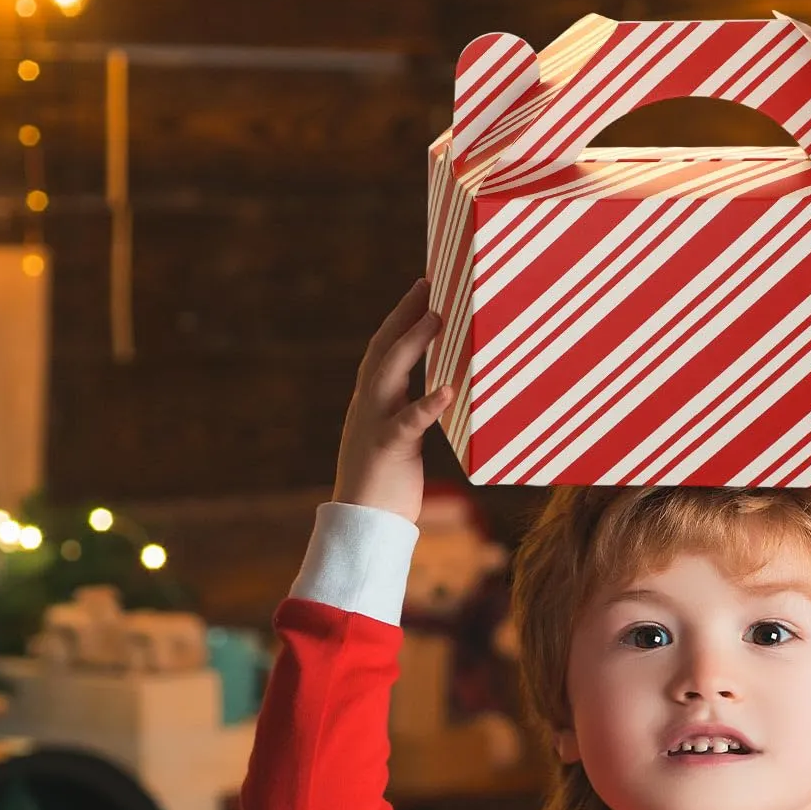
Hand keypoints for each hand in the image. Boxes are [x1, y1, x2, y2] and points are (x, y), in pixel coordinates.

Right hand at [332, 278, 451, 522]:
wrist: (363, 525)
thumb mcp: (398, 441)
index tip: (422, 291)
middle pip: (382, 349)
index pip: (383, 351)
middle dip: (404, 315)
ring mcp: (374, 425)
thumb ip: (409, 413)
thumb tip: (438, 392)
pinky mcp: (388, 450)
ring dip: (412, 344)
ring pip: (388, 374)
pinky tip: (447, 390)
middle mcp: (368, 406)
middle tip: (429, 284)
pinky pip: (407, 423)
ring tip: (436, 319)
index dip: (401, 319)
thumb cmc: (387, 486)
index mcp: (371, 403)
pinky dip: (426, 404)